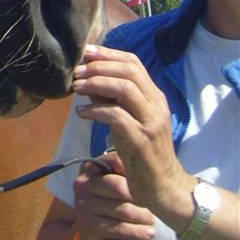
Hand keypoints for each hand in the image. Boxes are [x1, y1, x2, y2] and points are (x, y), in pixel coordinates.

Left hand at [72, 44, 191, 213]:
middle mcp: (156, 104)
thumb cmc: (143, 153)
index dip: (108, 54)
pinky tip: (82, 113)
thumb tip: (89, 82)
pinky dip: (96, 111)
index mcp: (154, 96)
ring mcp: (151, 121)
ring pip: (125, 89)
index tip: (86, 52)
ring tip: (77, 88)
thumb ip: (112, 101)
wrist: (164, 187)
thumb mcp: (127, 121)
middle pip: (129, 71)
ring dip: (96, 84)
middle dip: (99, 66)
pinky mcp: (142, 140)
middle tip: (76, 72)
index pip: (133, 63)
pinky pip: (117, 116)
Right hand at [72, 153, 155, 239]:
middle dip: (140, 196)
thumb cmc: (109, 199)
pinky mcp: (88, 226)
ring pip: (121, 210)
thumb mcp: (113, 181)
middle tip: (157, 204)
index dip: (134, 170)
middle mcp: (83, 184)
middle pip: (117, 186)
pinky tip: (150, 233)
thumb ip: (125, 170)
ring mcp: (83, 205)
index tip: (152, 180)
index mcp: (90, 167)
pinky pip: (117, 229)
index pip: (114, 161)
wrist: (91, 229)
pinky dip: (136, 231)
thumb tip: (146, 168)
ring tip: (153, 219)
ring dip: (142, 216)